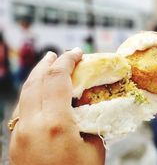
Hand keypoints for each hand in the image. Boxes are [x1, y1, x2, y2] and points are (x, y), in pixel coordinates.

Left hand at [9, 48, 104, 164]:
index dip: (67, 61)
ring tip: (47, 66)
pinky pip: (22, 108)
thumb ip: (90, 125)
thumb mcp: (94, 151)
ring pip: (25, 94)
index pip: (57, 79)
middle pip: (36, 81)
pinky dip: (31, 93)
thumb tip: (86, 111)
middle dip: (48, 63)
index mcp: (55, 124)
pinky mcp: (15, 142)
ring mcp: (19, 133)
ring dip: (37, 76)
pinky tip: (39, 93)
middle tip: (59, 54)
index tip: (78, 52)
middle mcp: (32, 124)